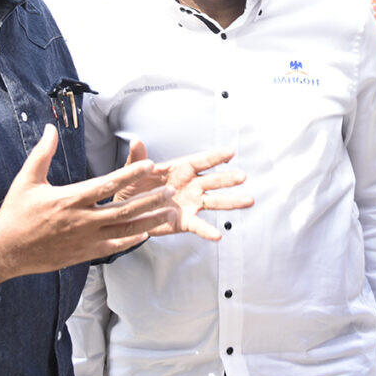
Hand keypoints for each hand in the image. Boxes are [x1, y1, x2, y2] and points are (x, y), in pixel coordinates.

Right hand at [0, 125, 177, 284]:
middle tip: (169, 190)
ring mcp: (84, 239)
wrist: (5, 251)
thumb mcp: (27, 179)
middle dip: (149, 199)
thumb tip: (50, 127)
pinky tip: (146, 233)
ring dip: (148, 220)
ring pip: (124, 229)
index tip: (149, 165)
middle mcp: (81, 220)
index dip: (130, 174)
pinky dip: (132, 240)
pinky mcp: (84, 254)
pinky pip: (114, 247)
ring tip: (168, 211)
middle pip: (123, 209)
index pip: (107, 184)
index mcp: (69, 199)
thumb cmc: (16, 213)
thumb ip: (42, 152)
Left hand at [116, 141, 253, 240]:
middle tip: (242, 176)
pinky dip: (208, 231)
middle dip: (228, 178)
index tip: (230, 152)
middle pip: (213, 180)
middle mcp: (190, 186)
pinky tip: (218, 235)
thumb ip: (137, 158)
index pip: (201, 161)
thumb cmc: (133, 187)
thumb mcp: (133, 171)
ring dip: (231, 202)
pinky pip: (199, 226)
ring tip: (249, 201)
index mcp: (180, 169)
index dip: (215, 157)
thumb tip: (136, 140)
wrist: (126, 212)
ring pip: (214, 202)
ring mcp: (190, 204)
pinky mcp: (184, 222)